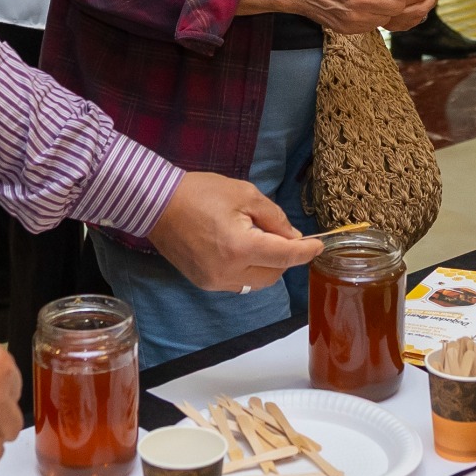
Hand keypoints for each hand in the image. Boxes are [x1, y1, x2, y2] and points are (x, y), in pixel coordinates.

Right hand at [146, 170, 316, 293]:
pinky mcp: (204, 283)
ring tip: (256, 240)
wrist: (156, 204)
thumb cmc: (200, 193)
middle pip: (274, 274)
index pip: (285, 256)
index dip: (306, 251)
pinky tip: (240, 250)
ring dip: (266, 266)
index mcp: (240, 247)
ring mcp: (214, 281)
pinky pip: (238, 282)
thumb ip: (274, 218)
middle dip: (284, 257)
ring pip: (257, 282)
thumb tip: (293, 237)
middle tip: (278, 234)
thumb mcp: (244, 194)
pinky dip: (248, 270)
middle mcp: (229, 272)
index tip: (319, 245)